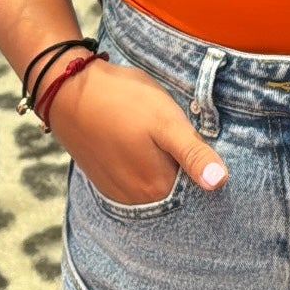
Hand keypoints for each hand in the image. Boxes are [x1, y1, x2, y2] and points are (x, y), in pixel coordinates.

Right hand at [46, 54, 229, 200]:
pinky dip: (143, 164)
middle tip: (172, 132)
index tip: (197, 139)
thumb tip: (220, 182)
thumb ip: (193, 154)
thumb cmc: (123, 102)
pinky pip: (135, 178)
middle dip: (182, 164)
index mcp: (157, 189)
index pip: (196, 188)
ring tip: (153, 135)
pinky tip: (138, 141)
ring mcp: (117, 191)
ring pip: (155, 182)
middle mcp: (136, 200)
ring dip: (161, 163)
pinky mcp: (104, 179)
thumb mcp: (167, 121)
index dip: (202, 163)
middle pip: (175, 186)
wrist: (69, 89)